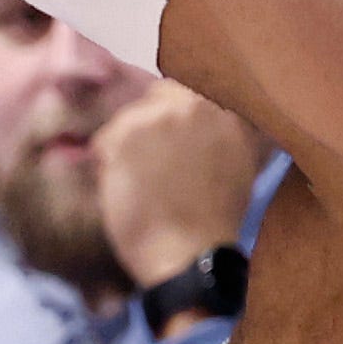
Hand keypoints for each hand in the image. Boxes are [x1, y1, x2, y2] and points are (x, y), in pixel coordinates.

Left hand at [91, 80, 263, 291]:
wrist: (191, 254)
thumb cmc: (214, 222)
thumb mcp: (238, 166)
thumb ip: (224, 131)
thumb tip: (211, 115)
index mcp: (227, 112)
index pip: (188, 89)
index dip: (172, 114)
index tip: (166, 138)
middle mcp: (196, 105)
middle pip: (155, 97)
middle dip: (148, 126)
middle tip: (149, 164)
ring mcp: (159, 117)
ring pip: (127, 120)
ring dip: (127, 148)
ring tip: (142, 187)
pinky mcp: (126, 135)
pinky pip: (104, 141)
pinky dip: (107, 166)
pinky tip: (126, 192)